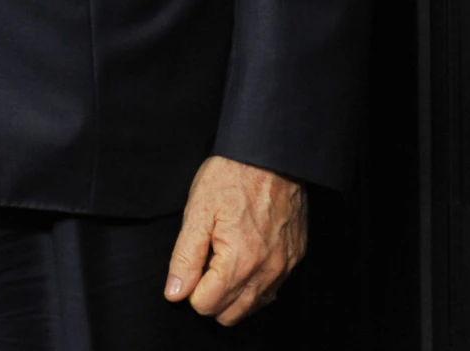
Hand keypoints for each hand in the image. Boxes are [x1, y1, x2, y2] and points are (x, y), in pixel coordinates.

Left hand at [163, 155, 305, 324]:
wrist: (271, 155)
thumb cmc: (231, 177)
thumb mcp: (198, 211)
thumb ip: (185, 257)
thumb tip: (174, 292)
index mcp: (240, 262)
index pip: (206, 305)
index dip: (190, 289)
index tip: (191, 264)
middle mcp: (267, 272)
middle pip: (230, 314)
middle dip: (210, 297)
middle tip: (204, 264)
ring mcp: (284, 267)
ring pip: (253, 306)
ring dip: (233, 295)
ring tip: (222, 261)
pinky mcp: (295, 258)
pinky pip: (272, 290)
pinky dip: (254, 285)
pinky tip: (243, 262)